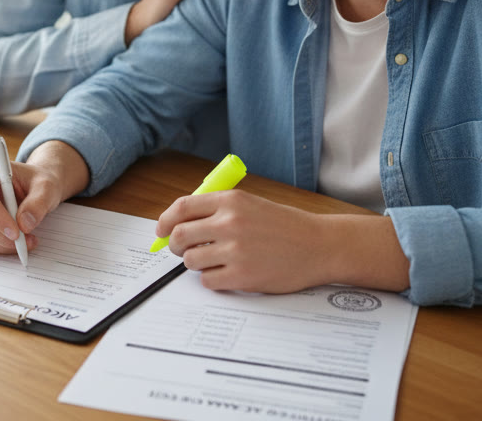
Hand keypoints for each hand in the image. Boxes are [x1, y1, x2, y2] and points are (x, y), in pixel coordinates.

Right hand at [0, 141, 87, 253]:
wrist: (35, 187)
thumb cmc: (38, 182)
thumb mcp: (47, 187)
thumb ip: (38, 202)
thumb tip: (24, 224)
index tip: (17, 232)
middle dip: (1, 235)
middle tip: (26, 241)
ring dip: (2, 243)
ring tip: (27, 241)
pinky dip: (0, 246)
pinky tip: (17, 241)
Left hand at [156, 190, 331, 292]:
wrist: (319, 246)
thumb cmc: (285, 226)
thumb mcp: (250, 205)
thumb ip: (216, 211)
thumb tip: (177, 224)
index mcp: (230, 201)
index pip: (181, 208)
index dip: (165, 221)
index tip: (161, 231)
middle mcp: (230, 223)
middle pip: (179, 235)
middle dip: (174, 245)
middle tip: (181, 250)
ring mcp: (235, 250)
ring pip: (190, 260)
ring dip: (195, 263)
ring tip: (215, 261)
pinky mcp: (242, 276)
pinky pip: (207, 281)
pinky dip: (212, 279)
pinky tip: (227, 274)